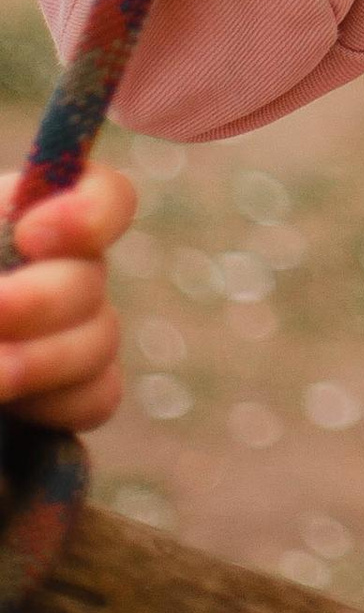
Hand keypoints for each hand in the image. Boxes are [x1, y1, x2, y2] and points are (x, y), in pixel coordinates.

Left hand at [0, 165, 137, 430]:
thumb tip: (3, 288)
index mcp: (24, 220)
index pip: (105, 199)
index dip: (88, 211)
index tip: (30, 235)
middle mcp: (58, 273)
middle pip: (93, 278)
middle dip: (39, 300)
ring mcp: (68, 336)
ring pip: (100, 340)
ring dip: (41, 361)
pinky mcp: (62, 399)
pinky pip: (96, 396)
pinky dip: (59, 404)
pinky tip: (14, 414)